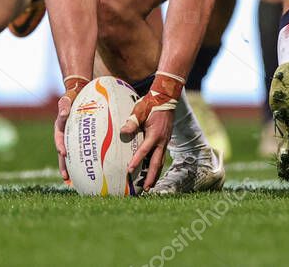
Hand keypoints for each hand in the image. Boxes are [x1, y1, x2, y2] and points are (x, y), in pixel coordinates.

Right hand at [54, 75, 89, 182]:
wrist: (78, 94)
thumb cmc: (73, 96)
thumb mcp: (67, 97)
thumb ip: (64, 104)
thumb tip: (64, 113)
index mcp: (60, 126)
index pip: (59, 137)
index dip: (60, 145)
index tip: (63, 153)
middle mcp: (65, 135)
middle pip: (63, 152)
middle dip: (64, 166)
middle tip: (66, 178)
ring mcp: (72, 139)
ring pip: (71, 155)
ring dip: (72, 168)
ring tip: (74, 183)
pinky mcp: (79, 140)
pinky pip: (81, 152)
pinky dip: (83, 161)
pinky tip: (90, 172)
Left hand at [119, 72, 182, 189]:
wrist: (166, 99)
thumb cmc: (151, 104)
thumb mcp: (140, 110)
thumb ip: (132, 121)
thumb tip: (123, 132)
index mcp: (155, 134)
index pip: (144, 151)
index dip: (137, 161)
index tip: (129, 170)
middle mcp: (161, 141)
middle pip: (156, 163)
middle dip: (151, 177)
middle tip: (145, 189)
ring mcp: (164, 142)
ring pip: (160, 162)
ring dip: (154, 174)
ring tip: (149, 186)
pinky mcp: (164, 141)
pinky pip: (160, 156)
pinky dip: (156, 166)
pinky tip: (152, 172)